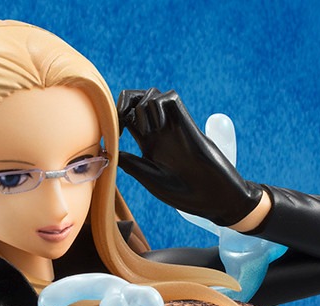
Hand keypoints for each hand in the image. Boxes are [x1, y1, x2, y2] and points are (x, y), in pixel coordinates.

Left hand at [117, 88, 263, 226]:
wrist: (212, 196)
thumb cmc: (184, 193)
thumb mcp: (150, 179)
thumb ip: (130, 163)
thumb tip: (107, 150)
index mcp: (149, 145)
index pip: (128, 119)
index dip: (116, 119)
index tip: (114, 134)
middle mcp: (160, 132)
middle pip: (138, 101)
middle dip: (124, 104)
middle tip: (123, 123)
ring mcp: (173, 126)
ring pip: (152, 95)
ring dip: (142, 108)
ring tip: (149, 131)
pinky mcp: (187, 123)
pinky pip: (170, 97)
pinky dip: (158, 106)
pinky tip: (159, 126)